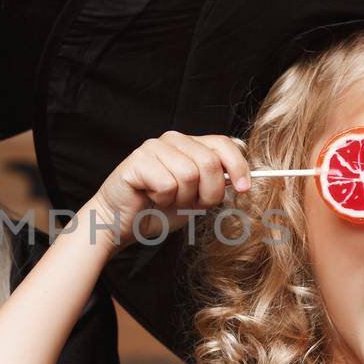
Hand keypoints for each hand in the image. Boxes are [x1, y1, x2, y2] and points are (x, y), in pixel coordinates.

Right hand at [82, 130, 249, 249]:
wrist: (121, 224)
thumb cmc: (157, 210)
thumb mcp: (196, 197)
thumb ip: (216, 184)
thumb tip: (242, 179)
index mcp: (189, 144)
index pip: (223, 144)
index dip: (238, 166)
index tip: (243, 189)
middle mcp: (172, 139)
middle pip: (210, 162)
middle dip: (207, 192)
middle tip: (190, 204)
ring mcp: (153, 148)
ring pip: (189, 175)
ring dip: (181, 198)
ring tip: (165, 200)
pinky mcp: (136, 161)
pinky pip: (167, 184)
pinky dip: (162, 200)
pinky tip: (149, 197)